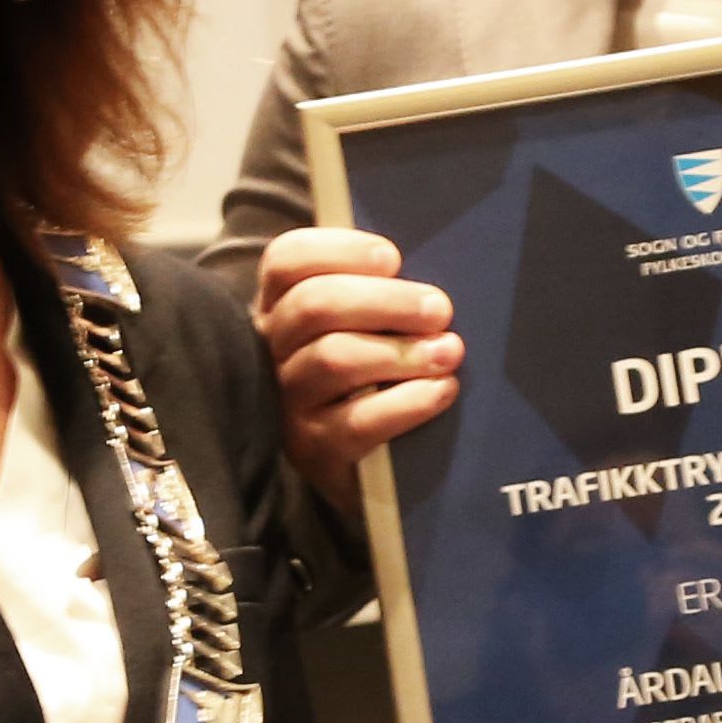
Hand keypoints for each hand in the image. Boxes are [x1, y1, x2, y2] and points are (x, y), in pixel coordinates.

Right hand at [257, 227, 459, 509]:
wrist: (368, 472)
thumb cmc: (375, 378)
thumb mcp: (369, 329)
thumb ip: (383, 292)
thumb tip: (434, 261)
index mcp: (281, 305)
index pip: (287, 260)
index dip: (339, 250)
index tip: (393, 257)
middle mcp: (272, 349)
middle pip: (315, 305)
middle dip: (385, 301)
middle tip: (440, 309)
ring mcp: (288, 401)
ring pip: (335, 359)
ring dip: (401, 351)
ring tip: (449, 351)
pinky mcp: (313, 450)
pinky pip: (358, 421)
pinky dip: (407, 402)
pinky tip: (441, 391)